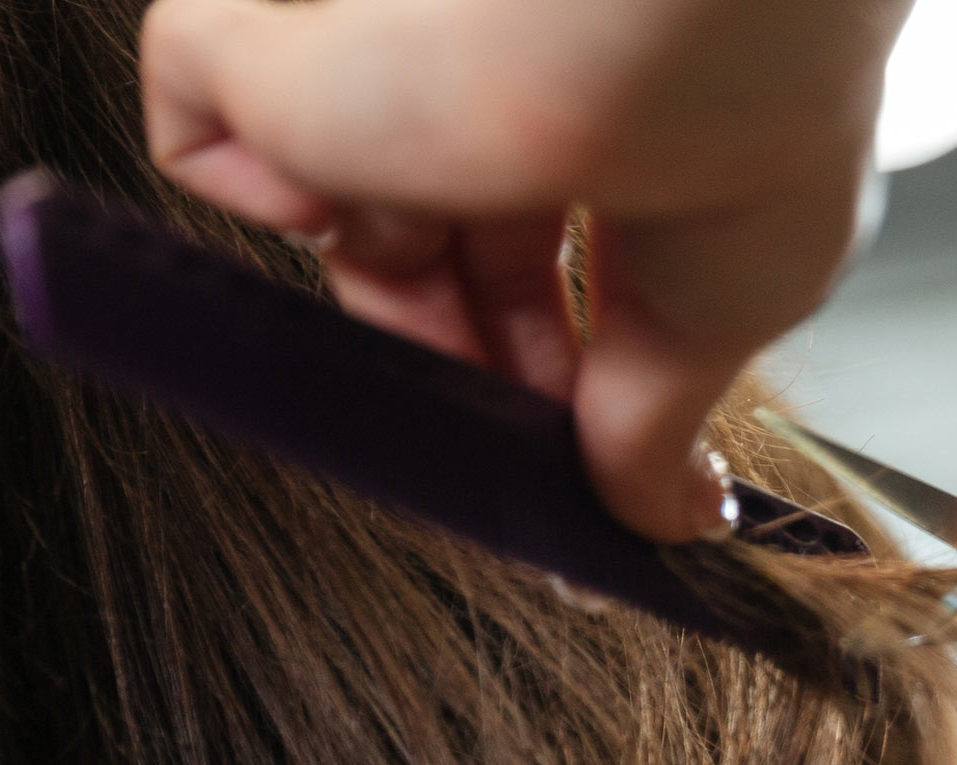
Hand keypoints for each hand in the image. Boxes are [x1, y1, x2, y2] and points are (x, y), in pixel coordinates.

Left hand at [140, 0, 905, 540]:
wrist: (696, 3)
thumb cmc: (757, 103)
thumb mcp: (727, 310)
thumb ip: (653, 425)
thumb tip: (663, 521)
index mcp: (628, 126)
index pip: (548, 268)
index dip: (551, 375)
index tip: (570, 471)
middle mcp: (508, 82)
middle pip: (439, 254)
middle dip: (473, 372)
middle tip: (507, 461)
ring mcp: (394, 53)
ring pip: (334, 215)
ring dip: (391, 315)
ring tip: (449, 381)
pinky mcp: (287, 44)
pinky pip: (199, 130)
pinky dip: (253, 201)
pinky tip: (346, 216)